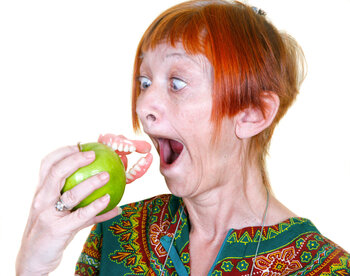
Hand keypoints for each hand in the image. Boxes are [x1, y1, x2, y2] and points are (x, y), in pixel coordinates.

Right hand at [16, 136, 151, 274]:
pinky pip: (81, 216)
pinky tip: (110, 201)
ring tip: (107, 175)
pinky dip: (97, 208)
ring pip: (71, 194)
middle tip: (94, 155)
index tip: (80, 144)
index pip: (47, 164)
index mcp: (41, 192)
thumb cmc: (51, 230)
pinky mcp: (58, 230)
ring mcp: (48, 215)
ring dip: (91, 183)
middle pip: (56, 173)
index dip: (63, 151)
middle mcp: (41, 200)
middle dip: (75, 160)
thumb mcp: (59, 211)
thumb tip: (110, 189)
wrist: (34, 259)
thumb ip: (80, 200)